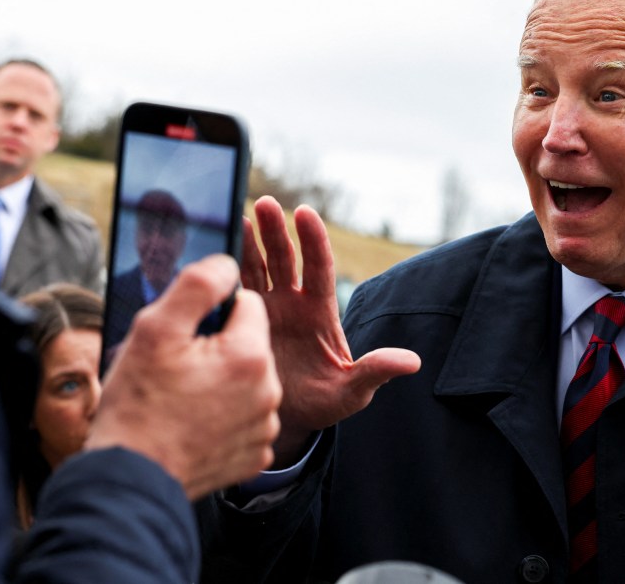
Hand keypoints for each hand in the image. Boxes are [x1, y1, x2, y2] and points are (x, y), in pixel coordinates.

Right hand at [85, 255, 281, 499]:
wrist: (131, 479)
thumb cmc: (137, 403)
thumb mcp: (156, 329)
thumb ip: (198, 285)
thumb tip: (228, 263)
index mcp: (251, 355)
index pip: (248, 304)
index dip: (213, 313)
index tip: (185, 334)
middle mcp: (269, 391)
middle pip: (250, 344)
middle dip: (219, 348)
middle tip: (178, 369)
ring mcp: (265, 427)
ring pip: (249, 381)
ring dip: (223, 382)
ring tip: (183, 399)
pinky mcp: (257, 454)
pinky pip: (246, 418)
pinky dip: (225, 417)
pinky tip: (194, 424)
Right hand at [242, 197, 419, 464]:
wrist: (287, 420)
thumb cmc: (325, 403)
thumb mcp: (351, 391)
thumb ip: (375, 372)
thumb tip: (412, 362)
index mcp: (320, 311)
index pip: (318, 268)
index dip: (313, 241)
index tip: (305, 213)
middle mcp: (292, 303)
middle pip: (285, 258)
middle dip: (275, 231)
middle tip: (266, 204)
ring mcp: (266, 310)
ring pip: (257, 267)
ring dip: (247, 242)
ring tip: (237, 216)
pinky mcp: (241, 322)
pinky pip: (233, 289)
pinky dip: (224, 271)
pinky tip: (213, 252)